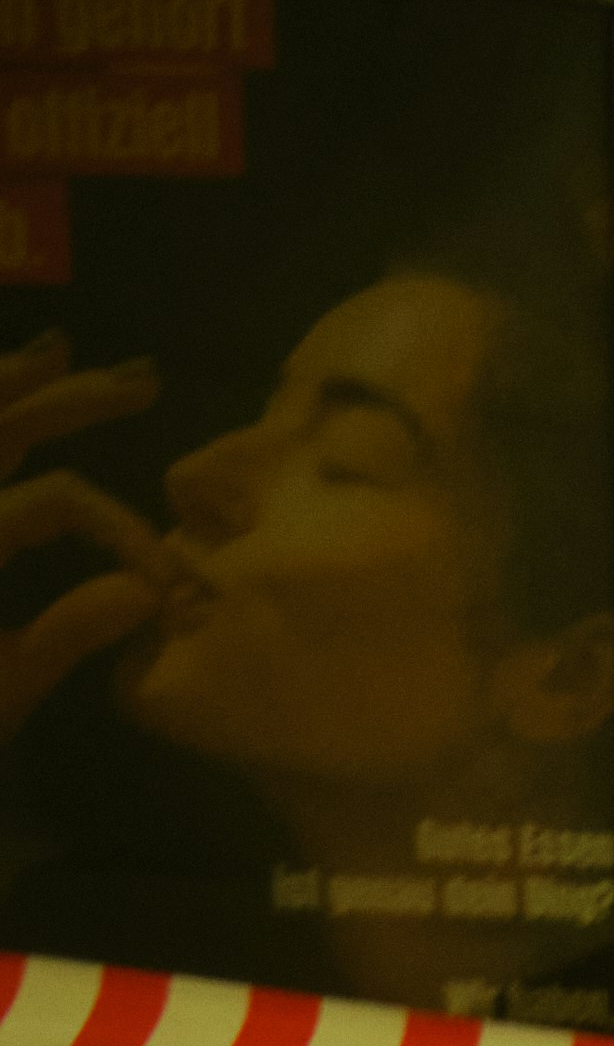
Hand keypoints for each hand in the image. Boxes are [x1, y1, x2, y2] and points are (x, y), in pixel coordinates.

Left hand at [0, 336, 168, 749]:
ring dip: (9, 382)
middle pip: (0, 431)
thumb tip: (146, 589)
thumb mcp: (0, 694)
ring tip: (58, 351)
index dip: (118, 527)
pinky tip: (6, 398)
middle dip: (73, 401)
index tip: (165, 579)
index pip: (56, 504)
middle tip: (140, 382)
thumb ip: (65, 635)